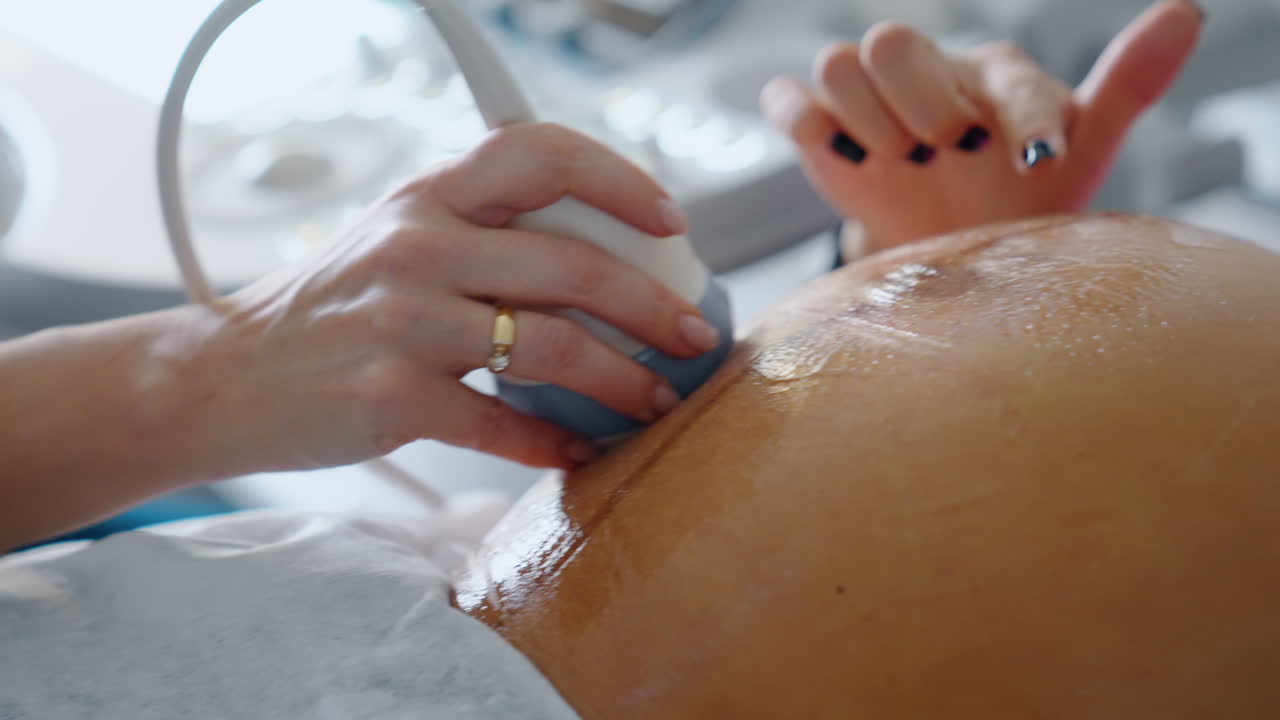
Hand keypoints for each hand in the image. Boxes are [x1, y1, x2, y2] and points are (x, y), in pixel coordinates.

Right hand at [181, 123, 716, 472]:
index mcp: (426, 195)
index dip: (620, 179)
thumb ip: (477, 231)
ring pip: (553, 347)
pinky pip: (504, 423)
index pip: (539, 153)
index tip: (670, 220)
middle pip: (572, 265)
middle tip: (692, 336)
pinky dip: (552, 443)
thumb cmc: (327, 309)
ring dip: (623, 382)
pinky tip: (576, 452)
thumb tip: (594, 257)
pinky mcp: (392, 397)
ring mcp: (404, 321)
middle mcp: (418, 245)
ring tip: (654, 402)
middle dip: (652, 306)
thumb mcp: (392, 238)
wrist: (222, 377)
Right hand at [760, 0, 1202, 255]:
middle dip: (922, 103)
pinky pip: (790, 101)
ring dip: (868, 119)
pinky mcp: (820, 133)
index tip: (1034, 163)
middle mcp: (926, 74)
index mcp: (993, 75)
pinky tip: (843, 155)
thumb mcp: (1077, 150)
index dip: (1021, 116)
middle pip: (894, 40)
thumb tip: (1188, 11)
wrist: (948, 252)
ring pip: (840, 61)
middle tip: (947, 155)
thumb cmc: (1015, 201)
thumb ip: (1127, 82)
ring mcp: (868, 101)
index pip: (1004, 72)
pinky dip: (805, 120)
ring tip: (899, 164)